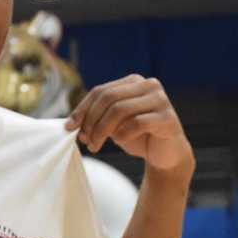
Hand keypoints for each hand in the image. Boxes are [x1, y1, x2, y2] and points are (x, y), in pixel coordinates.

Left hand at [66, 75, 193, 173]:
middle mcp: (148, 85)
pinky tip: (120, 143)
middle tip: (84, 140)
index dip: (82, 109)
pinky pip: (136, 123)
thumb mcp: (112, 125)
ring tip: (96, 146)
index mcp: (133, 82)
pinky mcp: (168, 117)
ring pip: (120, 110)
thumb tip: (71, 124)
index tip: (69, 127)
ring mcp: (160, 99)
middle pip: (108, 98)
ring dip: (102, 130)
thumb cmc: (137, 136)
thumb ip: (95, 118)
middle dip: (91, 120)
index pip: (100, 91)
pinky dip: (122, 135)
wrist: (165, 155)